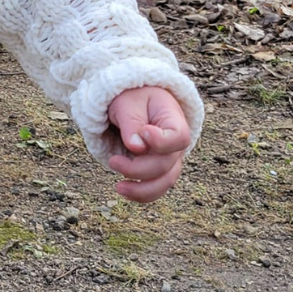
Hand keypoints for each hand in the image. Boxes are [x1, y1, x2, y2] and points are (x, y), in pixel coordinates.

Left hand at [106, 86, 190, 203]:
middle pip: (166, 164)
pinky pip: (156, 187)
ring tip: (118, 187)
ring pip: (165, 181)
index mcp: (173, 120)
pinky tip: (124, 191)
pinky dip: (142, 194)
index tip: (143, 133)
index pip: (178, 137)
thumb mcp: (127, 103)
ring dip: (142, 189)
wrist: (132, 101)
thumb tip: (136, 147)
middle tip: (113, 161)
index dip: (162, 142)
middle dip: (138, 168)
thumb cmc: (131, 97)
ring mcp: (169, 158)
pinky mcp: (158, 169)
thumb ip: (132, 122)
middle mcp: (175, 143)